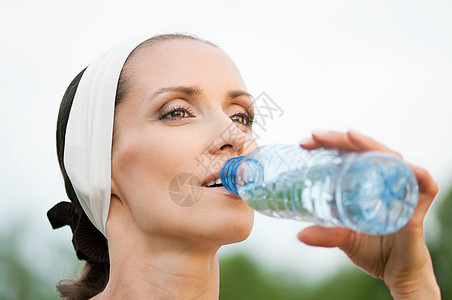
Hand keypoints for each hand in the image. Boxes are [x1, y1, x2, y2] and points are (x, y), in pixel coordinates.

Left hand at [297, 130, 440, 298]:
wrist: (397, 273)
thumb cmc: (373, 250)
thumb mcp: (343, 239)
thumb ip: (325, 234)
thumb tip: (300, 235)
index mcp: (365, 183)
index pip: (348, 155)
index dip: (328, 144)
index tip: (305, 143)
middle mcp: (384, 180)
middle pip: (365, 151)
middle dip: (340, 140)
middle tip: (315, 136)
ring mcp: (401, 190)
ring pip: (391, 159)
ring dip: (371, 146)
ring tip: (350, 136)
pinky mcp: (418, 205)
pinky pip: (424, 184)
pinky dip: (415, 173)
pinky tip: (401, 166)